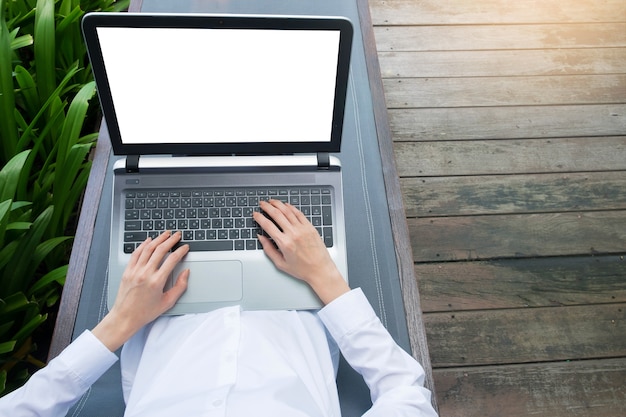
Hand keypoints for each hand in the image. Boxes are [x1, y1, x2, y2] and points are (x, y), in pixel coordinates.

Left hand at [92, 231, 188, 350]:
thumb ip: (180, 287)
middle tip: (177, 235)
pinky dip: (143, 245)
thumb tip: (186, 273)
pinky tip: (149, 241)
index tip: (185, 247)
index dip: (181, 251)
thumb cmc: (145, 312)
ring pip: (148, 248)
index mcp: (157, 281)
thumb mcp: (167, 302)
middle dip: (171, 240)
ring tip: (165, 234)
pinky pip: (136, 253)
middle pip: (160, 250)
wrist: (124, 317)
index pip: (172, 260)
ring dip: (158, 239)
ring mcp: (135, 271)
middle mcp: (146, 274)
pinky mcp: (127, 271)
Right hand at [253, 200, 348, 304]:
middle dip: (267, 207)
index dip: (259, 217)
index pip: (268, 225)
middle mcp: (293, 234)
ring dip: (278, 204)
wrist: (320, 269)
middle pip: (277, 214)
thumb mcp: (281, 263)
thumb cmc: (302, 269)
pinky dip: (291, 207)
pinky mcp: (310, 227)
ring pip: (288, 211)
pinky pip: (299, 213)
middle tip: (262, 203)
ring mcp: (303, 229)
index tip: (255, 214)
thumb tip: (261, 238)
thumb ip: (269, 249)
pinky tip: (286, 205)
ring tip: (272, 201)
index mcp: (284, 243)